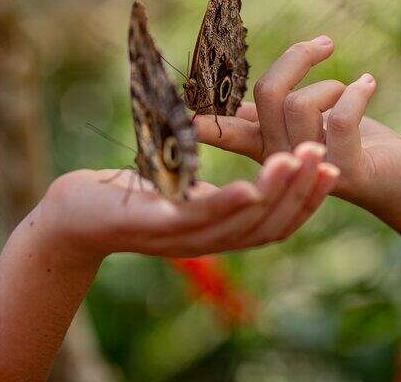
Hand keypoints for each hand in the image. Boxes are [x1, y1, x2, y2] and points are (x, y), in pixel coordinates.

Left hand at [35, 142, 338, 265]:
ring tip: (297, 160)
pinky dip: (226, 204)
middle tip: (324, 157)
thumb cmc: (128, 199)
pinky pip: (195, 218)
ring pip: (239, 225)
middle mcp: (203, 243)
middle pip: (266, 228)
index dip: (306, 202)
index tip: (331, 168)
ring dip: (273, 193)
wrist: (70, 217)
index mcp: (215, 234)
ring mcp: (177, 238)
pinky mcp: (148, 225)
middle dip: (300, 193)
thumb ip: (212, 192)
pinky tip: (248, 186)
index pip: (273, 226)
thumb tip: (247, 176)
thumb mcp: (181, 191)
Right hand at [195, 37, 400, 227]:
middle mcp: (279, 158)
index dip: (204, 121)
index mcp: (264, 143)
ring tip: (352, 92)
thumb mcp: (307, 121)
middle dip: (297, 58)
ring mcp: (309, 168)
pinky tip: (369, 86)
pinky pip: (340, 118)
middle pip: (268, 93)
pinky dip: (357, 94)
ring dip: (334, 86)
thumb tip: (235, 102)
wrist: (399, 179)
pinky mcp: (343, 172)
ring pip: (302, 104)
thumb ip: (271, 111)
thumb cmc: (354, 140)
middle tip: (325, 44)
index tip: (184, 119)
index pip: (225, 130)